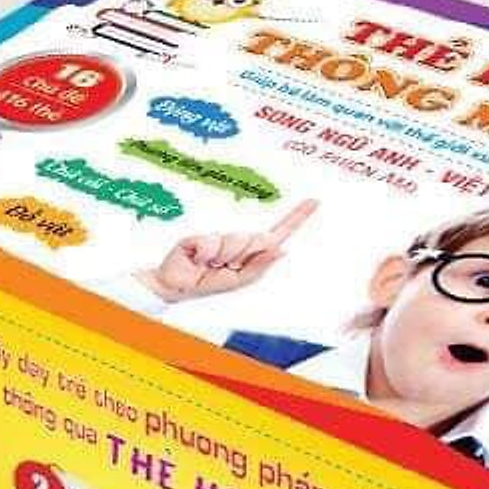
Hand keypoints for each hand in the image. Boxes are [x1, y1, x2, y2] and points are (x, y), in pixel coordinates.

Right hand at [136, 198, 318, 301]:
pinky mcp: (202, 235)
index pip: (278, 233)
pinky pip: (212, 243)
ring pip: (235, 241)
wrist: (175, 286)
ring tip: (209, 265)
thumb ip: (259, 266)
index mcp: (251, 252)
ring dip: (223, 258)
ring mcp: (221, 237)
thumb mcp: (238, 280)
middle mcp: (239, 241)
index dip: (296, 217)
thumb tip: (280, 250)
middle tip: (225, 266)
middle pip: (256, 239)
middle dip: (243, 256)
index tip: (314, 202)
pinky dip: (205, 256)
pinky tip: (198, 259)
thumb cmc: (207, 283)